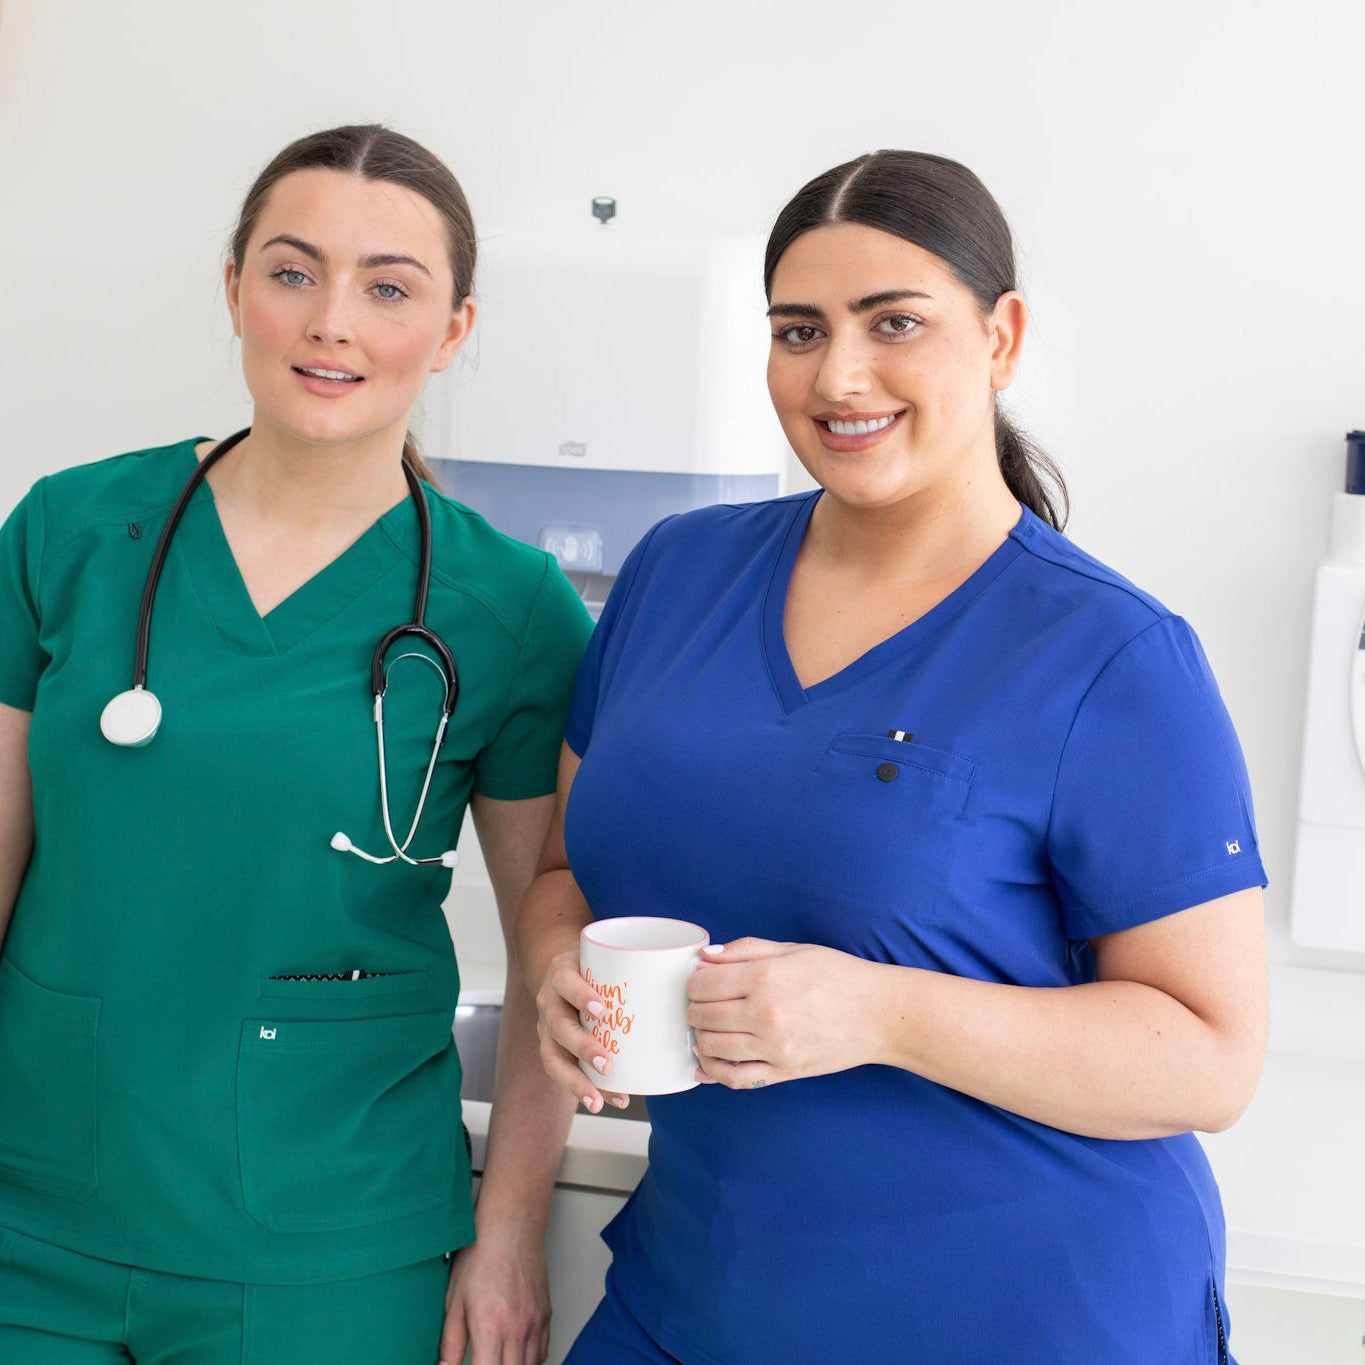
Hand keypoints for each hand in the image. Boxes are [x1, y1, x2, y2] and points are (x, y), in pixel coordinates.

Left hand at [439, 1226, 550, 1364]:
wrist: (511, 1225)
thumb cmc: (481, 1254)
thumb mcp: (454, 1300)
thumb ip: (450, 1342)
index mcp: (491, 1329)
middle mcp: (518, 1330)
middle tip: (482, 1359)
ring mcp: (535, 1323)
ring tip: (496, 1357)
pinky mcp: (546, 1314)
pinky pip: (542, 1352)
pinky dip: (529, 1359)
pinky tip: (514, 1351)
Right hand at [533, 946, 629, 1115]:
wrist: (562, 973)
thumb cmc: (592, 967)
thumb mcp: (603, 956)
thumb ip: (634, 962)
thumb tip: (691, 964)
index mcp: (561, 974)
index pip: (565, 981)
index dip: (580, 995)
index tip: (602, 1009)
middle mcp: (549, 1003)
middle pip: (559, 1026)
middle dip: (582, 1047)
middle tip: (607, 1064)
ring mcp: (546, 1028)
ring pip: (552, 1057)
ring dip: (576, 1081)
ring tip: (598, 1101)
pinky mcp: (553, 1047)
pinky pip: (563, 1072)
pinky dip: (583, 1088)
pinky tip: (605, 1100)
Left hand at [688, 938, 879, 1088]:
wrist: (878, 1013)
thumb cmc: (838, 976)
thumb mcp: (793, 949)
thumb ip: (745, 950)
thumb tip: (705, 958)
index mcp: (765, 978)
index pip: (703, 986)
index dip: (694, 983)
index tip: (701, 983)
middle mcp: (766, 1014)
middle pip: (702, 1017)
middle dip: (695, 1009)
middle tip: (704, 1004)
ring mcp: (774, 1047)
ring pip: (713, 1048)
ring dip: (701, 1038)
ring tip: (707, 1028)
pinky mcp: (784, 1071)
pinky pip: (736, 1078)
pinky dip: (714, 1072)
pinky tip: (710, 1060)